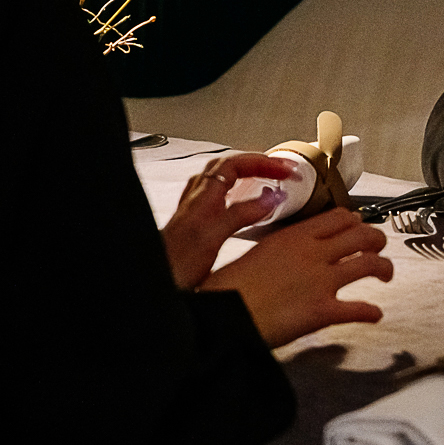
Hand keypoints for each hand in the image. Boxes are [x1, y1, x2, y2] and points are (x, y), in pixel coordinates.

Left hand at [163, 153, 301, 289]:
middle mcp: (197, 200)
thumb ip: (241, 214)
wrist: (157, 282)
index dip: (263, 162)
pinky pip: (218, 198)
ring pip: (222, 181)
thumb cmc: (176, 264)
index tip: (286, 170)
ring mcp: (195, 212)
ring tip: (265, 177)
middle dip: (258, 163)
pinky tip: (240, 204)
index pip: (236, 164)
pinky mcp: (196, 227)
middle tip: (281, 169)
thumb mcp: (213, 236)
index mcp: (203, 198)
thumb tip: (270, 197)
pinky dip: (235, 194)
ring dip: (245, 174)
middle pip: (229, 167)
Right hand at [201, 207, 392, 346]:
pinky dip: (371, 312)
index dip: (354, 221)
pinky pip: (360, 308)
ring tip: (386, 275)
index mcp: (294, 237)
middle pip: (362, 235)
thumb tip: (286, 254)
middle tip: (378, 247)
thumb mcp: (255, 254)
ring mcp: (322, 281)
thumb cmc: (229, 288)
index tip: (358, 225)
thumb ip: (279, 250)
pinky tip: (375, 314)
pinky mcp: (324, 311)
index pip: (338, 217)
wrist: (224, 315)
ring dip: (385, 268)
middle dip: (377, 240)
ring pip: (370, 264)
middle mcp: (313, 253)